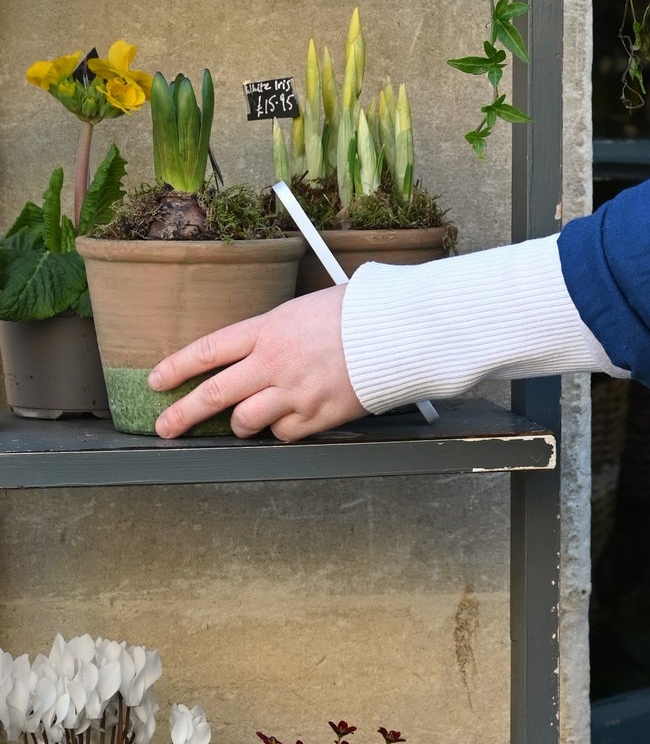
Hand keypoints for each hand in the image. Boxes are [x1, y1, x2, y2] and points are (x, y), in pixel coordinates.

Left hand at [149, 287, 366, 440]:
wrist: (397, 333)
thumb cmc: (358, 313)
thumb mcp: (304, 310)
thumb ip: (274, 333)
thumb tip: (256, 352)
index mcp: (268, 330)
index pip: (208, 351)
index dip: (176, 368)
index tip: (158, 381)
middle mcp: (274, 363)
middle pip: (215, 394)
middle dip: (183, 414)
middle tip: (166, 427)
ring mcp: (295, 392)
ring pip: (246, 420)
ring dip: (241, 424)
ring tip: (244, 422)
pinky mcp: (318, 416)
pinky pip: (284, 434)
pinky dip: (282, 430)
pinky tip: (292, 418)